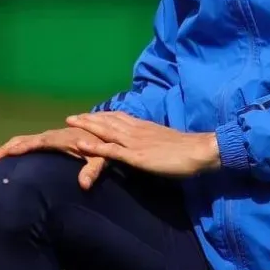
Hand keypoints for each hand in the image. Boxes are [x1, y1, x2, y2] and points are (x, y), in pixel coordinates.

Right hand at [0, 127, 107, 189]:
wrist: (107, 131)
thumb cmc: (104, 146)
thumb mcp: (102, 159)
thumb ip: (93, 169)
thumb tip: (83, 185)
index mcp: (58, 139)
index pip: (32, 143)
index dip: (15, 150)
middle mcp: (50, 136)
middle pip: (20, 141)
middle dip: (1, 151)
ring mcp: (49, 138)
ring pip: (22, 141)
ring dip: (4, 150)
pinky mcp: (50, 141)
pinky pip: (28, 144)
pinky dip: (14, 149)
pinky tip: (6, 160)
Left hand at [65, 111, 220, 177]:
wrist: (199, 150)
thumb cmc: (187, 150)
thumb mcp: (166, 141)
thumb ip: (153, 141)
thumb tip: (149, 144)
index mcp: (145, 127)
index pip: (119, 117)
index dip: (103, 115)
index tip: (89, 114)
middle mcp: (137, 130)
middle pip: (108, 121)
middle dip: (89, 118)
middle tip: (72, 116)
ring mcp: (135, 142)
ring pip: (106, 131)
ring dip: (87, 126)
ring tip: (70, 121)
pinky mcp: (136, 156)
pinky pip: (111, 150)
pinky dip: (94, 146)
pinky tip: (80, 143)